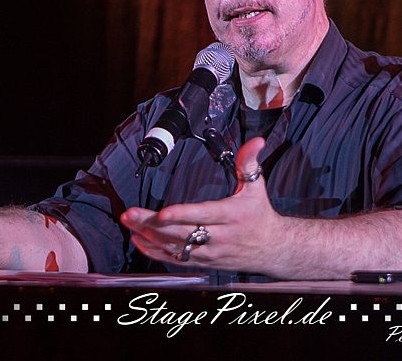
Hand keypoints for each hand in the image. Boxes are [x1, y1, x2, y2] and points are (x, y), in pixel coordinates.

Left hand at [120, 137, 287, 273]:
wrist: (272, 249)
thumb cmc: (260, 215)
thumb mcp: (257, 187)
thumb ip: (249, 162)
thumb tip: (256, 141)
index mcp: (231, 215)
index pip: (203, 215)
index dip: (181, 215)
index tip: (162, 213)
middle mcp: (219, 237)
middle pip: (181, 232)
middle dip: (152, 224)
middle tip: (129, 214)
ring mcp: (209, 252)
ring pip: (175, 247)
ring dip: (149, 236)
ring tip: (130, 223)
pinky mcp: (203, 262)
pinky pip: (176, 259)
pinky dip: (155, 251)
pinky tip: (139, 240)